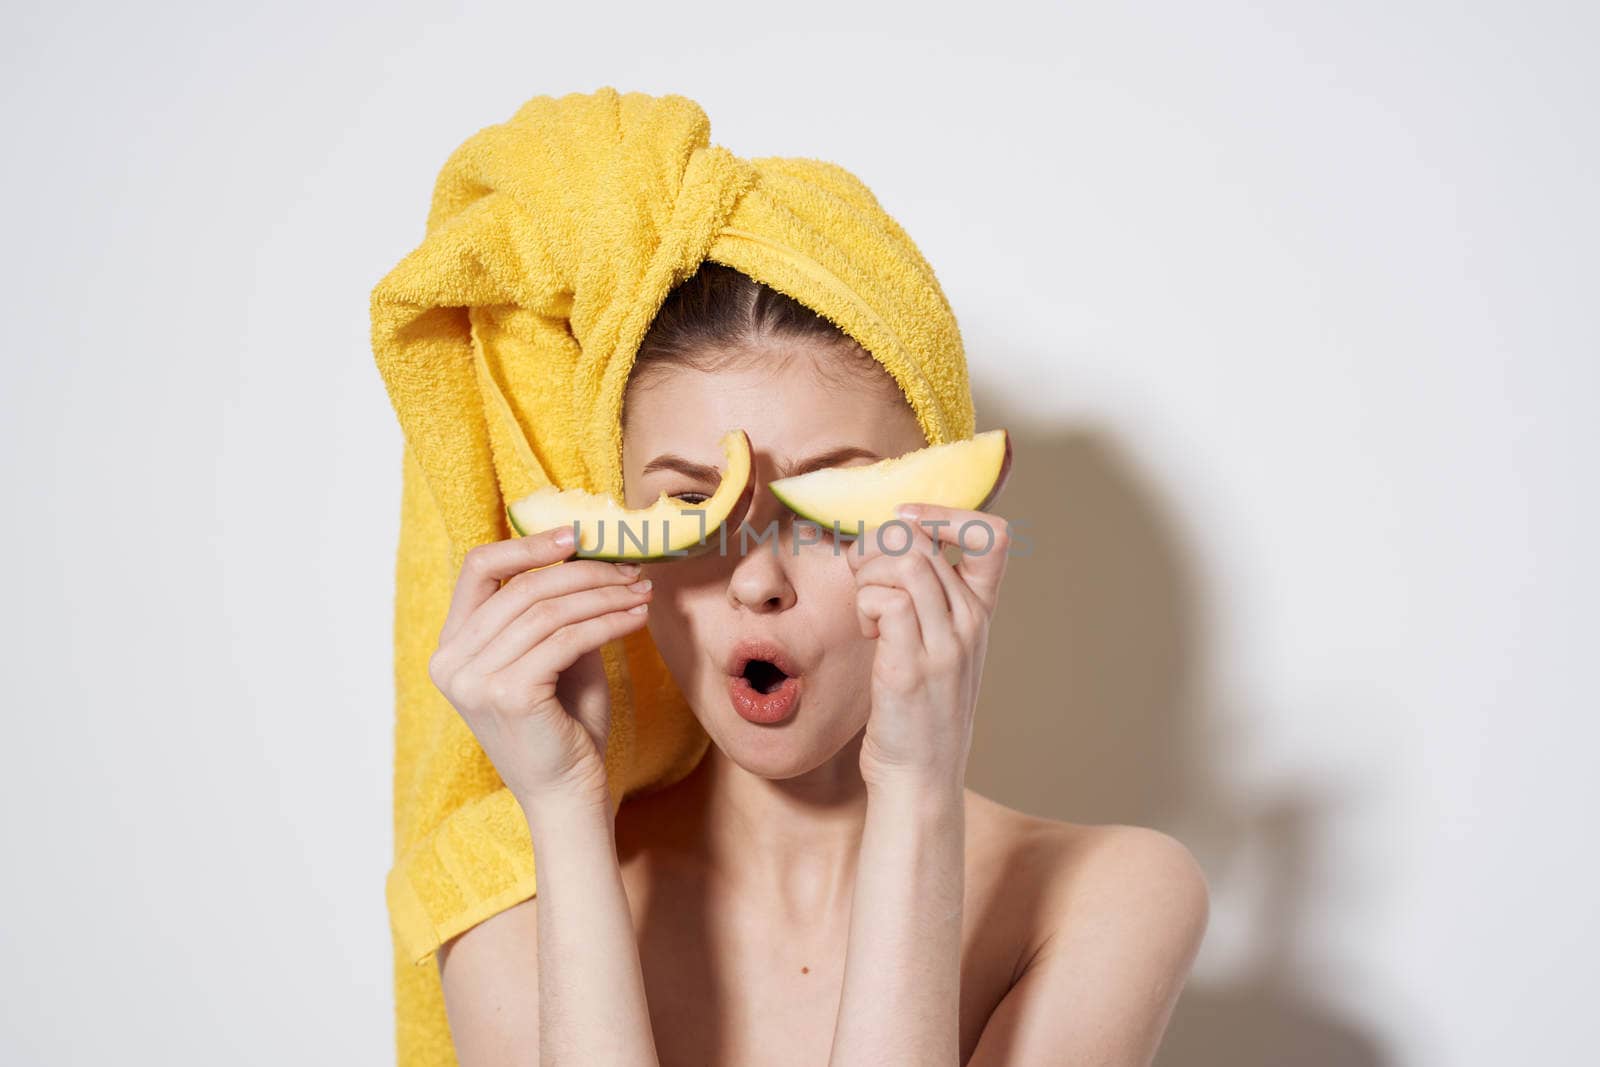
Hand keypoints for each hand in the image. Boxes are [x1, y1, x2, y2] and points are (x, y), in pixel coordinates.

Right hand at [427, 525, 654, 808]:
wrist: (568, 795)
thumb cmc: (565, 725)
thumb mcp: (555, 655)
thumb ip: (556, 609)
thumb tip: (588, 553)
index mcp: (452, 646)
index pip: (478, 569)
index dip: (528, 544)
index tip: (578, 534)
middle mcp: (451, 661)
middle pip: (523, 587)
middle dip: (585, 572)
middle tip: (631, 570)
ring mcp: (474, 679)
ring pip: (549, 610)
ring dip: (604, 595)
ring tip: (642, 592)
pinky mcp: (507, 694)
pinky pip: (567, 639)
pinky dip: (608, 621)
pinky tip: (636, 618)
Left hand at [847, 504, 1009, 792]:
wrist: (920, 777)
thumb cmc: (915, 709)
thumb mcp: (935, 646)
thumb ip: (925, 598)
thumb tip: (887, 541)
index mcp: (979, 612)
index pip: (993, 534)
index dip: (945, 513)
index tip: (907, 526)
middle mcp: (970, 622)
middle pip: (922, 539)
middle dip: (876, 545)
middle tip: (861, 578)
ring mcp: (946, 644)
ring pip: (904, 560)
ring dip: (867, 573)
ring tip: (866, 607)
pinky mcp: (913, 667)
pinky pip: (886, 600)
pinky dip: (865, 605)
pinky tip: (869, 634)